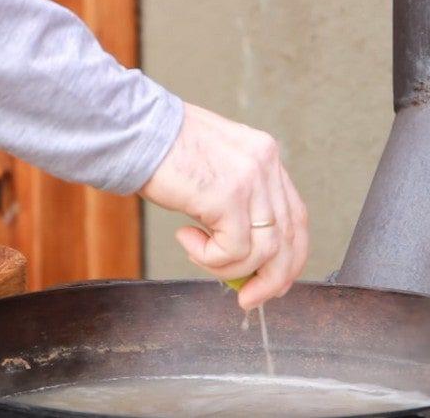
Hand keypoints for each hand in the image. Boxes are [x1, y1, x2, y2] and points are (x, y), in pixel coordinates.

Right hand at [139, 103, 308, 309]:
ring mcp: (250, 179)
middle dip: (272, 279)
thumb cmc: (162, 152)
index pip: (296, 217)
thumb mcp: (213, 172)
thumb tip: (243, 255)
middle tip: (249, 299)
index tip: (273, 281)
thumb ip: (235, 204)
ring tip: (196, 254)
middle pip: (289, 239)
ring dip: (228, 269)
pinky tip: (185, 238)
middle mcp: (265, 165)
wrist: (133, 130)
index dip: (289, 256)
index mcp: (264, 157)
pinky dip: (208, 258)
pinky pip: (233, 250)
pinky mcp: (228, 195)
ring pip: (263, 252)